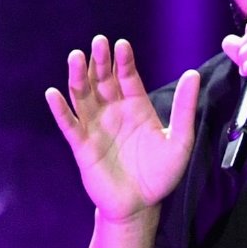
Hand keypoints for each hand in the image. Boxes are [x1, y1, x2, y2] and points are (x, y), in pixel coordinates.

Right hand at [45, 35, 200, 220]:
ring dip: (77, 76)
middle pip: (102, 80)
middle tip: (98, 42)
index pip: (127, 77)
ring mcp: (95, 127)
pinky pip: (69, 124)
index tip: (121, 44)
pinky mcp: (82, 145)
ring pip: (82, 96)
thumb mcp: (180, 140)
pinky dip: (60, 110)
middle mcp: (113, 111)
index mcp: (136, 106)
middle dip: (99, 61)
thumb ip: (184, 108)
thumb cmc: (161, 174)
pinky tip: (53, 94)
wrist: (140, 206)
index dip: (123, 61)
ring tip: (75, 57)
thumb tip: (192, 74)